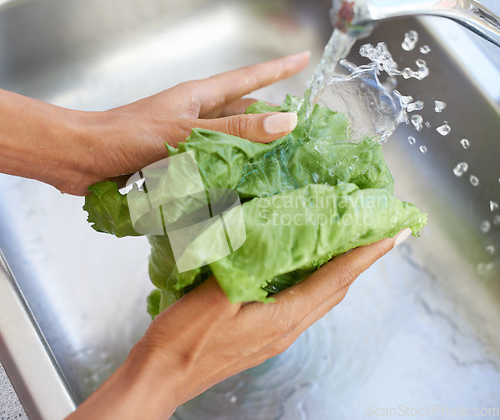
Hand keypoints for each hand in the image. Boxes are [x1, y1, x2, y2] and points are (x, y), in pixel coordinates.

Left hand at [0, 52, 308, 195]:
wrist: (84, 158)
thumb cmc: (127, 136)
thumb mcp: (187, 131)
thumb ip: (234, 131)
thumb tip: (284, 123)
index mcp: (200, 97)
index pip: (249, 78)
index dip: (278, 69)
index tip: (303, 58)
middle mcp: (198, 116)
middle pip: (244, 113)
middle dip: (272, 119)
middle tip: (300, 130)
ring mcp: (189, 139)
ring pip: (231, 140)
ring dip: (253, 150)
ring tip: (279, 162)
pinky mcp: (179, 161)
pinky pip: (214, 163)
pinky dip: (230, 171)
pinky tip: (243, 184)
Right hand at [66, 229, 410, 419]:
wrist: (162, 377)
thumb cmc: (183, 341)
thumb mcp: (212, 297)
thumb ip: (243, 265)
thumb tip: (265, 236)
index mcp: (282, 318)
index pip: (334, 279)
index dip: (365, 255)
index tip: (393, 234)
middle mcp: (288, 328)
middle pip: (335, 290)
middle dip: (361, 262)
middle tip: (379, 235)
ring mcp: (277, 334)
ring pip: (321, 297)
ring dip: (340, 272)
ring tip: (351, 247)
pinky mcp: (264, 334)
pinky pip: (302, 301)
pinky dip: (315, 280)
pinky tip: (304, 268)